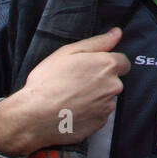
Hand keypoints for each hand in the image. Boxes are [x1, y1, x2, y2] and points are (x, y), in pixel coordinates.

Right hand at [0, 28, 129, 156]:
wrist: (33, 116)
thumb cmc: (48, 81)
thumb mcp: (68, 52)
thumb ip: (97, 42)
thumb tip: (117, 33)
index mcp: (108, 66)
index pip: (122, 62)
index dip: (107, 64)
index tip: (92, 69)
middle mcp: (113, 86)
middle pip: (114, 81)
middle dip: (100, 81)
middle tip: (76, 83)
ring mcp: (107, 107)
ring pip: (106, 99)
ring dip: (95, 98)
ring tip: (71, 98)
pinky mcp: (99, 124)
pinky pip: (98, 115)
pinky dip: (89, 114)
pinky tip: (72, 111)